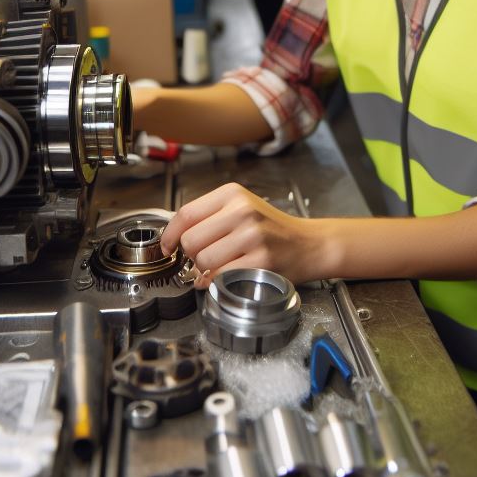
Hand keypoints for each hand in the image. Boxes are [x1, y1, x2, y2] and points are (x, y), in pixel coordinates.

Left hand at [161, 183, 327, 287]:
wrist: (309, 244)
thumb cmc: (272, 230)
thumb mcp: (242, 208)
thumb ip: (210, 217)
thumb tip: (175, 238)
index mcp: (233, 194)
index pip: (186, 214)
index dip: (170, 235)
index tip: (167, 248)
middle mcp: (242, 211)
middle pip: (190, 240)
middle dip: (190, 257)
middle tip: (201, 260)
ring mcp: (252, 236)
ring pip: (202, 261)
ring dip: (203, 272)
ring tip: (217, 269)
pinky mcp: (260, 260)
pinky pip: (221, 276)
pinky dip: (215, 282)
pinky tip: (224, 278)